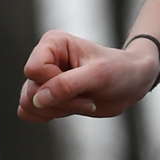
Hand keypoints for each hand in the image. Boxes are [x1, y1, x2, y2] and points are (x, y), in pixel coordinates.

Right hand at [18, 30, 158, 122]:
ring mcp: (43, 78)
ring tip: (83, 102)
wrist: (132, 82)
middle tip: (88, 100)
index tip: (81, 84)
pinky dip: (50, 116)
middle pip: (31, 90)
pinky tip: (72, 109)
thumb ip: (66, 86)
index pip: (34, 70)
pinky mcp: (46, 96)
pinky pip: (30, 112)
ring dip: (56, 111)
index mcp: (52, 43)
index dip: (55, 83)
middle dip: (60, 102)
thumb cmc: (119, 71)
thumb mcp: (98, 76)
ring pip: (28, 104)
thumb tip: (37, 100)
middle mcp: (43, 58)